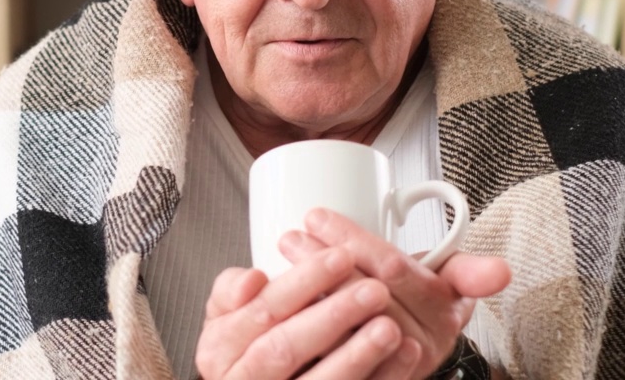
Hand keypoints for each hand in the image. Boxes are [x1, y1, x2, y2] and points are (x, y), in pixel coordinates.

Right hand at [194, 245, 420, 378]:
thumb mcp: (227, 315)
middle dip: (332, 316)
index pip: (261, 312)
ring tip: (389, 325)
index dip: (302, 282)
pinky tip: (405, 353)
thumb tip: (252, 279)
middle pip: (284, 349)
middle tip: (373, 290)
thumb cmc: (247, 344)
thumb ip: (231, 291)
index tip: (339, 256)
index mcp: (218, 350)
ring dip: (358, 354)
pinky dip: (383, 378)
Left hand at [279, 208, 511, 378]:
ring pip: (338, 328)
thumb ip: (468, 270)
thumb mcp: (447, 284)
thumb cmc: (416, 305)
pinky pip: (326, 359)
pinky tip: (279, 307)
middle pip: (361, 296)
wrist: (400, 354)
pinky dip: (299, 326)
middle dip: (322, 260)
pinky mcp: (364, 378)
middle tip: (291, 236)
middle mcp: (417, 348)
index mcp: (442, 318)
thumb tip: (501, 271)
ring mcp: (387, 366)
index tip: (317, 215)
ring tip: (281, 259)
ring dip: (305, 290)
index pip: (394, 270)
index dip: (352, 240)